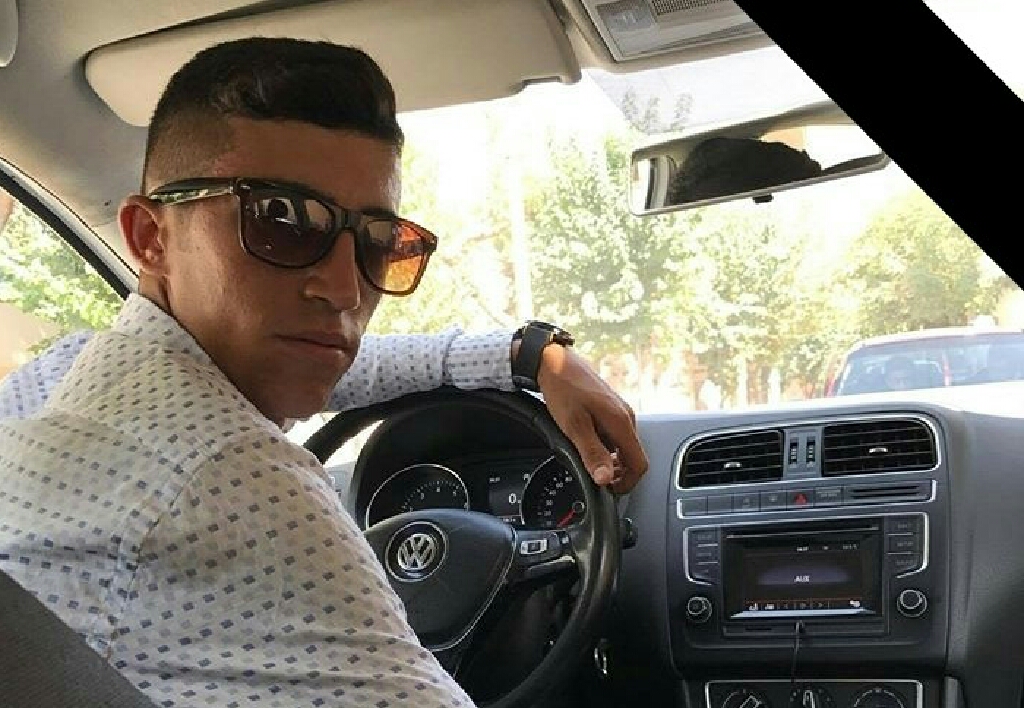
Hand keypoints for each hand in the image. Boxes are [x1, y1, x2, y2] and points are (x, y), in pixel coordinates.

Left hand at [533, 343, 648, 492]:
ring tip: (587, 459)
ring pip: (623, 447)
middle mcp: (626, 417)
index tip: (609, 490)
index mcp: (622, 422)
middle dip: (617, 473)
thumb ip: (592, 454)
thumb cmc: (563, 390)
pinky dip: (606, 446)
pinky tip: (586, 442)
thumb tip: (605, 479)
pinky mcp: (611, 409)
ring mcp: (620, 412)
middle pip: (633, 457)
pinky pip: (616, 435)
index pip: (640, 464)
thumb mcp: (574, 427)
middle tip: (595, 477)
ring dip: (610, 460)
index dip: (627, 483)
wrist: (554, 363)